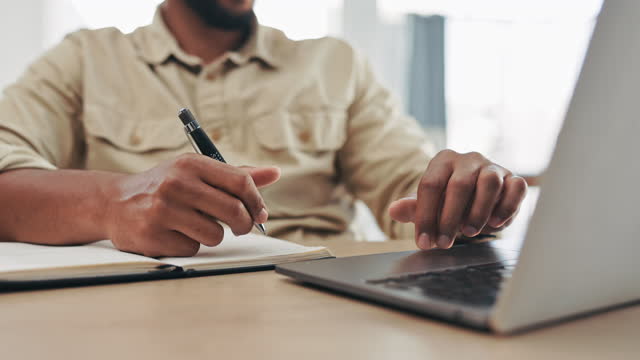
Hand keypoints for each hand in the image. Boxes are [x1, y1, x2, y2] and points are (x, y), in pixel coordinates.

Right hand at [105, 154, 279, 256]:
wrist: (114, 202)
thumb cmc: (164, 186)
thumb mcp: (196, 172)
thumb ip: (235, 175)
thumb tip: (274, 173)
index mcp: (191, 164)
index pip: (241, 183)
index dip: (256, 202)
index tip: (259, 213)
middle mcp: (177, 183)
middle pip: (234, 212)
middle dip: (244, 225)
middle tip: (241, 228)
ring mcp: (163, 209)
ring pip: (215, 235)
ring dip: (212, 235)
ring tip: (194, 224)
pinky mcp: (153, 234)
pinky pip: (192, 248)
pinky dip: (189, 245)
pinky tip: (173, 233)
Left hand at [389, 150, 526, 249]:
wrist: (474, 199)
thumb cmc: (446, 201)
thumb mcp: (426, 205)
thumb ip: (412, 208)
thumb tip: (394, 210)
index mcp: (443, 161)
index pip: (431, 185)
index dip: (426, 216)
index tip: (424, 242)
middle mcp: (468, 159)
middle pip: (459, 185)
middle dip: (450, 218)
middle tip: (444, 243)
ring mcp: (492, 167)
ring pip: (489, 183)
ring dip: (479, 211)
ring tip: (470, 233)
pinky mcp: (513, 179)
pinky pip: (516, 188)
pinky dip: (507, 207)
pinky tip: (495, 224)